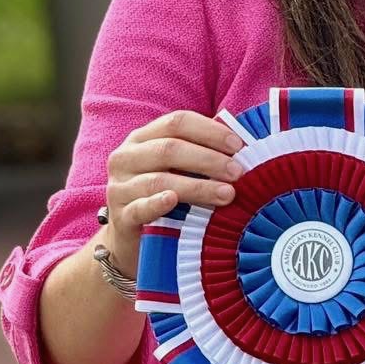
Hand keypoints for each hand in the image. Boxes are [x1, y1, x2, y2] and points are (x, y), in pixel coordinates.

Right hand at [100, 110, 245, 271]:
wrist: (132, 242)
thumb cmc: (165, 201)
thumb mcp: (178, 172)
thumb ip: (201, 156)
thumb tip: (244, 147)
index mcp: (143, 139)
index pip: (176, 122)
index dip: (209, 131)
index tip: (238, 145)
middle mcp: (126, 157)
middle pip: (169, 149)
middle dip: (208, 159)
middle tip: (238, 172)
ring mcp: (120, 186)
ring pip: (159, 180)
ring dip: (197, 186)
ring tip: (227, 194)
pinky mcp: (120, 216)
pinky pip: (139, 207)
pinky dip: (157, 203)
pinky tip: (174, 201)